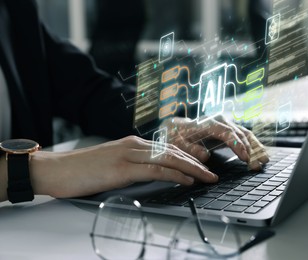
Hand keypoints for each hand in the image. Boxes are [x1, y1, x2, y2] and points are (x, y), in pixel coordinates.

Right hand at [29, 136, 217, 198]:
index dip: (189, 156)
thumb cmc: (83, 170)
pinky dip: (175, 174)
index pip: (168, 149)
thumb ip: (134, 166)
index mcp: (133, 144)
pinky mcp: (122, 168)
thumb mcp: (114, 164)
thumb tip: (153, 175)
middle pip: (174, 152)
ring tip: (208, 177)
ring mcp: (129, 155)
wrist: (56, 170)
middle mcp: (134, 145)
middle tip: (212, 172)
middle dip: (197, 162)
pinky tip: (187, 180)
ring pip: (170, 159)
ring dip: (193, 168)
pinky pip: (156, 170)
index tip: (203, 165)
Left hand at [161, 116, 268, 169]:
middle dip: (250, 150)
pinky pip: (245, 137)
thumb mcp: (178, 143)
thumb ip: (190, 149)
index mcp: (207, 123)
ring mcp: (226, 124)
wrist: (178, 127)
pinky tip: (261, 155)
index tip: (245, 157)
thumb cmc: (178, 136)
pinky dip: (254, 146)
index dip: (236, 144)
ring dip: (256, 148)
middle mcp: (219, 121)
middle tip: (256, 165)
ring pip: (245, 134)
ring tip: (264, 161)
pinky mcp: (230, 130)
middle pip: (239, 133)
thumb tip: (205, 155)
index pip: (226, 132)